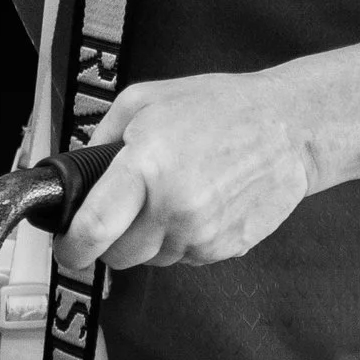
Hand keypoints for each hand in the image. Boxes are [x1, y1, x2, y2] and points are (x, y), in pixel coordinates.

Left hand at [57, 69, 318, 272]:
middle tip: (124, 211)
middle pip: (118, 256)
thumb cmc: (220, 107)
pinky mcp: (226, 249)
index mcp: (147, 167)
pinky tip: (200, 203)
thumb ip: (100, 139)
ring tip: (173, 194)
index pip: (94, 228)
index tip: (68, 247)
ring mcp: (203, 234)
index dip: (72, 247)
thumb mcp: (145, 101)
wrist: (292, 128)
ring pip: (152, 259)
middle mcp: (174, 208)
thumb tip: (74, 176)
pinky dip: (182, 238)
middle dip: (111, 240)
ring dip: (150, 238)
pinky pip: (185, 257)